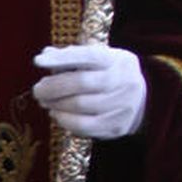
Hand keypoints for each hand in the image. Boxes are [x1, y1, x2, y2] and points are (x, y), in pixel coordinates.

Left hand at [32, 43, 146, 138]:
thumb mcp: (99, 60)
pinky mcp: (116, 126)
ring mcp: (122, 105)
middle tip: (38, 90)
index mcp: (117, 59)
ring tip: (45, 101)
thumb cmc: (109, 75)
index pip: (87, 56)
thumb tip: (45, 55)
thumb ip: (72, 57)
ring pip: (79, 105)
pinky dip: (64, 120)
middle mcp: (124, 81)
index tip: (38, 61)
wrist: (143, 101)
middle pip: (81, 82)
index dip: (61, 58)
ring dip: (55, 104)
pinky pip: (83, 126)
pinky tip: (56, 114)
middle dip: (53, 86)